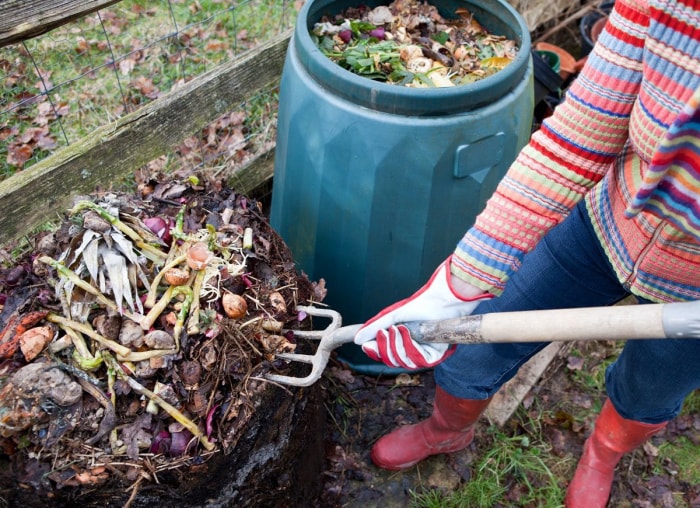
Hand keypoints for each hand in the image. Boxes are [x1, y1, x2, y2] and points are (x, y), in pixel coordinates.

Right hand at [354, 256, 491, 368]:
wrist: (441, 299)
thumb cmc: (420, 304)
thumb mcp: (392, 315)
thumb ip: (374, 327)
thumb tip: (357, 340)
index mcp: (402, 341)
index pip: (385, 354)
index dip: (375, 352)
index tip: (365, 345)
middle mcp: (412, 349)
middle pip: (392, 361)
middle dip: (385, 348)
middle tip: (385, 332)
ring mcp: (424, 353)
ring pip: (403, 362)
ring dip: (397, 345)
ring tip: (398, 329)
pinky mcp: (435, 355)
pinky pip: (418, 360)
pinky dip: (410, 346)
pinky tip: (407, 332)